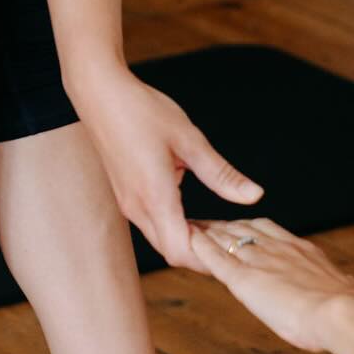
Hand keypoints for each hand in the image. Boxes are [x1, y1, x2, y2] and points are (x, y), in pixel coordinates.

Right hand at [77, 68, 261, 269]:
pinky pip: (154, 225)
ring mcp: (129, 203)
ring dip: (191, 242)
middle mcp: (137, 207)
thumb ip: (221, 174)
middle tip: (236, 243)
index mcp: (154, 196)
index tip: (236, 251)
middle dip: (205, 255)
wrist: (99, 94)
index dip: (210, 259)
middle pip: (172, 252)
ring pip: (162, 240)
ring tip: (223, 230)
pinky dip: (178, 228)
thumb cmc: (142, 111)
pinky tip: (199, 217)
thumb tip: (254, 195)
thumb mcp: (190, 140)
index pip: (181, 251)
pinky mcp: (127, 195)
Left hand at [186, 218, 353, 351]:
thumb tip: (353, 291)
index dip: (252, 228)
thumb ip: (341, 288)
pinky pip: (216, 258)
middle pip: (243, 229)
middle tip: (207, 222)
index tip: (241, 226)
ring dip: (207, 232)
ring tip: (190, 227)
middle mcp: (278, 248)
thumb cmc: (348, 309)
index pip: (269, 231)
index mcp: (301, 250)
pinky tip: (187, 242)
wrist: (342, 311)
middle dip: (224, 225)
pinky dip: (199, 249)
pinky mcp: (244, 279)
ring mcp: (260, 261)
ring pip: (226, 239)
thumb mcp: (344, 291)